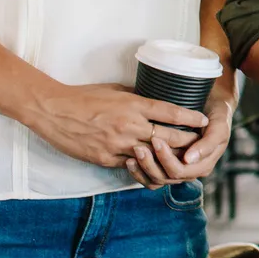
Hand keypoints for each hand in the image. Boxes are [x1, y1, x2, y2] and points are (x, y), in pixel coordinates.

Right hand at [25, 83, 210, 169]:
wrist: (54, 111)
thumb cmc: (84, 96)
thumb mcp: (115, 90)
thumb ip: (136, 97)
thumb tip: (154, 99)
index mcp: (133, 105)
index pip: (170, 111)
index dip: (190, 117)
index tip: (204, 121)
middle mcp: (129, 125)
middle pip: (168, 137)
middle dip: (187, 142)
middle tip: (200, 143)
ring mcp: (117, 144)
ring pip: (152, 156)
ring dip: (168, 158)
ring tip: (183, 159)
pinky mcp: (105, 159)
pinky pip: (131, 166)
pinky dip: (144, 166)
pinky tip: (155, 168)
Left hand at [128, 95, 233, 187]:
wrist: (214, 105)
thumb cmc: (217, 114)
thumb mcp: (220, 126)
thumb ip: (208, 143)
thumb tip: (189, 159)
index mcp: (204, 166)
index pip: (181, 171)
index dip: (167, 159)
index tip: (157, 140)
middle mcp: (191, 172)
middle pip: (166, 178)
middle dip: (151, 164)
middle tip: (139, 147)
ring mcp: (178, 171)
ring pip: (156, 180)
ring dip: (143, 168)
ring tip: (134, 152)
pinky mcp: (167, 167)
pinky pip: (151, 178)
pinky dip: (139, 172)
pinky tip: (130, 160)